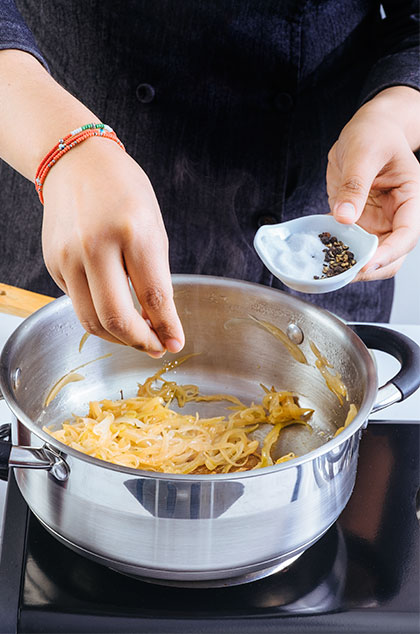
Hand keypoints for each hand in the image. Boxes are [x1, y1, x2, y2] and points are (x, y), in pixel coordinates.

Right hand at [42, 138, 184, 355]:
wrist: (77, 163)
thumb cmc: (123, 191)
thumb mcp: (153, 227)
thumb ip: (156, 275)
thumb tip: (160, 321)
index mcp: (132, 231)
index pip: (153, 296)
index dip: (167, 327)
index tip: (176, 343)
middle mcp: (95, 245)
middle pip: (116, 317)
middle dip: (141, 342)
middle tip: (156, 347)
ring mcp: (68, 256)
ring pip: (91, 320)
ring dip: (118, 337)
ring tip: (137, 334)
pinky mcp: (53, 264)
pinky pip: (77, 303)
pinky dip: (99, 314)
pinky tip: (113, 306)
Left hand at [327, 87, 419, 281]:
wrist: (367, 130)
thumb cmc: (374, 134)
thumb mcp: (363, 152)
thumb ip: (354, 184)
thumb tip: (345, 216)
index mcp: (410, 198)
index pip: (407, 234)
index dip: (388, 253)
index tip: (366, 263)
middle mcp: (396, 215)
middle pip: (392, 256)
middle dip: (369, 269)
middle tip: (342, 275)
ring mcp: (377, 222)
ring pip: (370, 257)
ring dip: (351, 266)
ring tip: (328, 271)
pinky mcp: (358, 223)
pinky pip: (349, 245)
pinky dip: (336, 254)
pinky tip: (320, 257)